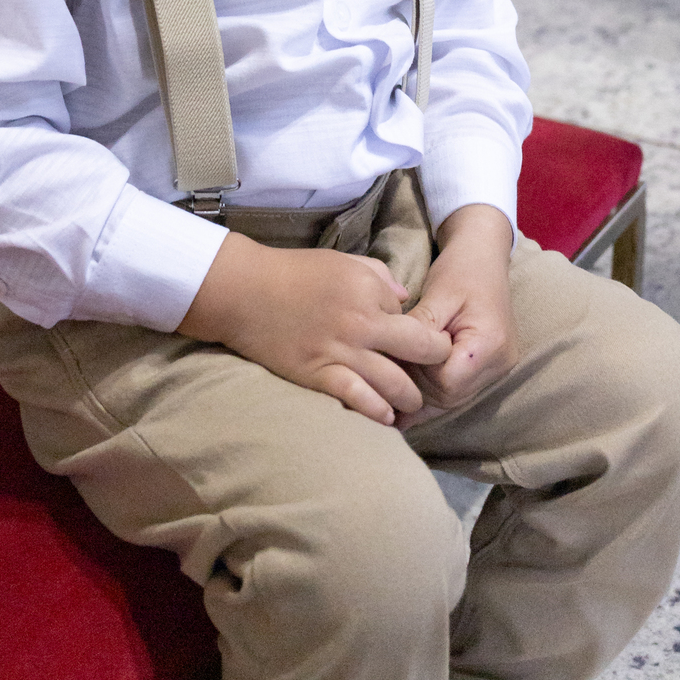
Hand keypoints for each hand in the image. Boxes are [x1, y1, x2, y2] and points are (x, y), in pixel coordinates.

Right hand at [178, 230, 452, 424]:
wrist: (244, 291)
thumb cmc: (293, 272)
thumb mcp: (342, 261)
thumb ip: (380, 276)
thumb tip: (403, 299)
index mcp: (370, 290)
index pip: (412, 316)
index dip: (416, 328)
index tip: (415, 340)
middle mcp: (362, 323)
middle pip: (420, 351)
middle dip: (435, 363)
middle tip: (433, 374)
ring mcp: (341, 352)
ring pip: (395, 383)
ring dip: (409, 397)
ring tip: (410, 404)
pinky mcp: (318, 375)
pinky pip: (358, 399)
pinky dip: (377, 411)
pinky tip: (386, 417)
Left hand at [397, 204, 518, 430]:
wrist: (484, 256)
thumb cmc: (461, 269)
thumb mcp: (436, 294)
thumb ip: (418, 329)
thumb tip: (389, 359)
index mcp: (490, 344)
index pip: (446, 382)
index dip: (418, 374)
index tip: (394, 357)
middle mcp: (500, 364)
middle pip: (449, 396)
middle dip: (416, 387)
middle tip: (384, 376)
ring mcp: (498, 369)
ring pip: (452, 399)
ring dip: (422, 393)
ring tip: (390, 385)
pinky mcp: (489, 368)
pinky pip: (457, 390)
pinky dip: (433, 390)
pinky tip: (406, 395)